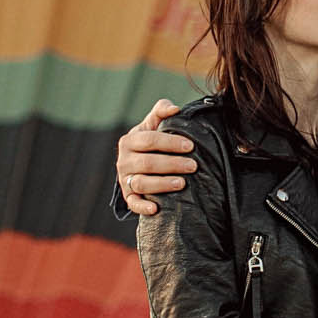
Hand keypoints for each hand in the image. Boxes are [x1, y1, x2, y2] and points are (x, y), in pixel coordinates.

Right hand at [116, 100, 196, 217]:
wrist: (136, 162)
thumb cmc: (150, 141)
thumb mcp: (153, 124)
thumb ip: (162, 111)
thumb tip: (176, 109)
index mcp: (130, 141)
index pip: (149, 140)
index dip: (170, 142)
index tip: (190, 145)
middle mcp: (124, 161)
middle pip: (148, 163)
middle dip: (172, 164)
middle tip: (193, 166)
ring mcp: (125, 180)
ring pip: (141, 183)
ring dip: (162, 184)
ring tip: (182, 183)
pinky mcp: (129, 196)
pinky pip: (133, 204)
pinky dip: (143, 207)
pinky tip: (156, 209)